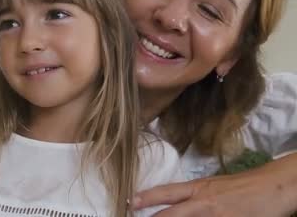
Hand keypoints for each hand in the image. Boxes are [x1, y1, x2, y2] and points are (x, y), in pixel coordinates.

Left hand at [131, 155, 296, 216]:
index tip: (128, 202)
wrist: (272, 187)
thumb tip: (174, 204)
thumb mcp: (213, 186)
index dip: (145, 198)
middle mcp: (202, 202)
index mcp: (197, 189)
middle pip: (170, 214)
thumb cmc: (241, 186)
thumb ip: (194, 195)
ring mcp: (215, 216)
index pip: (165, 193)